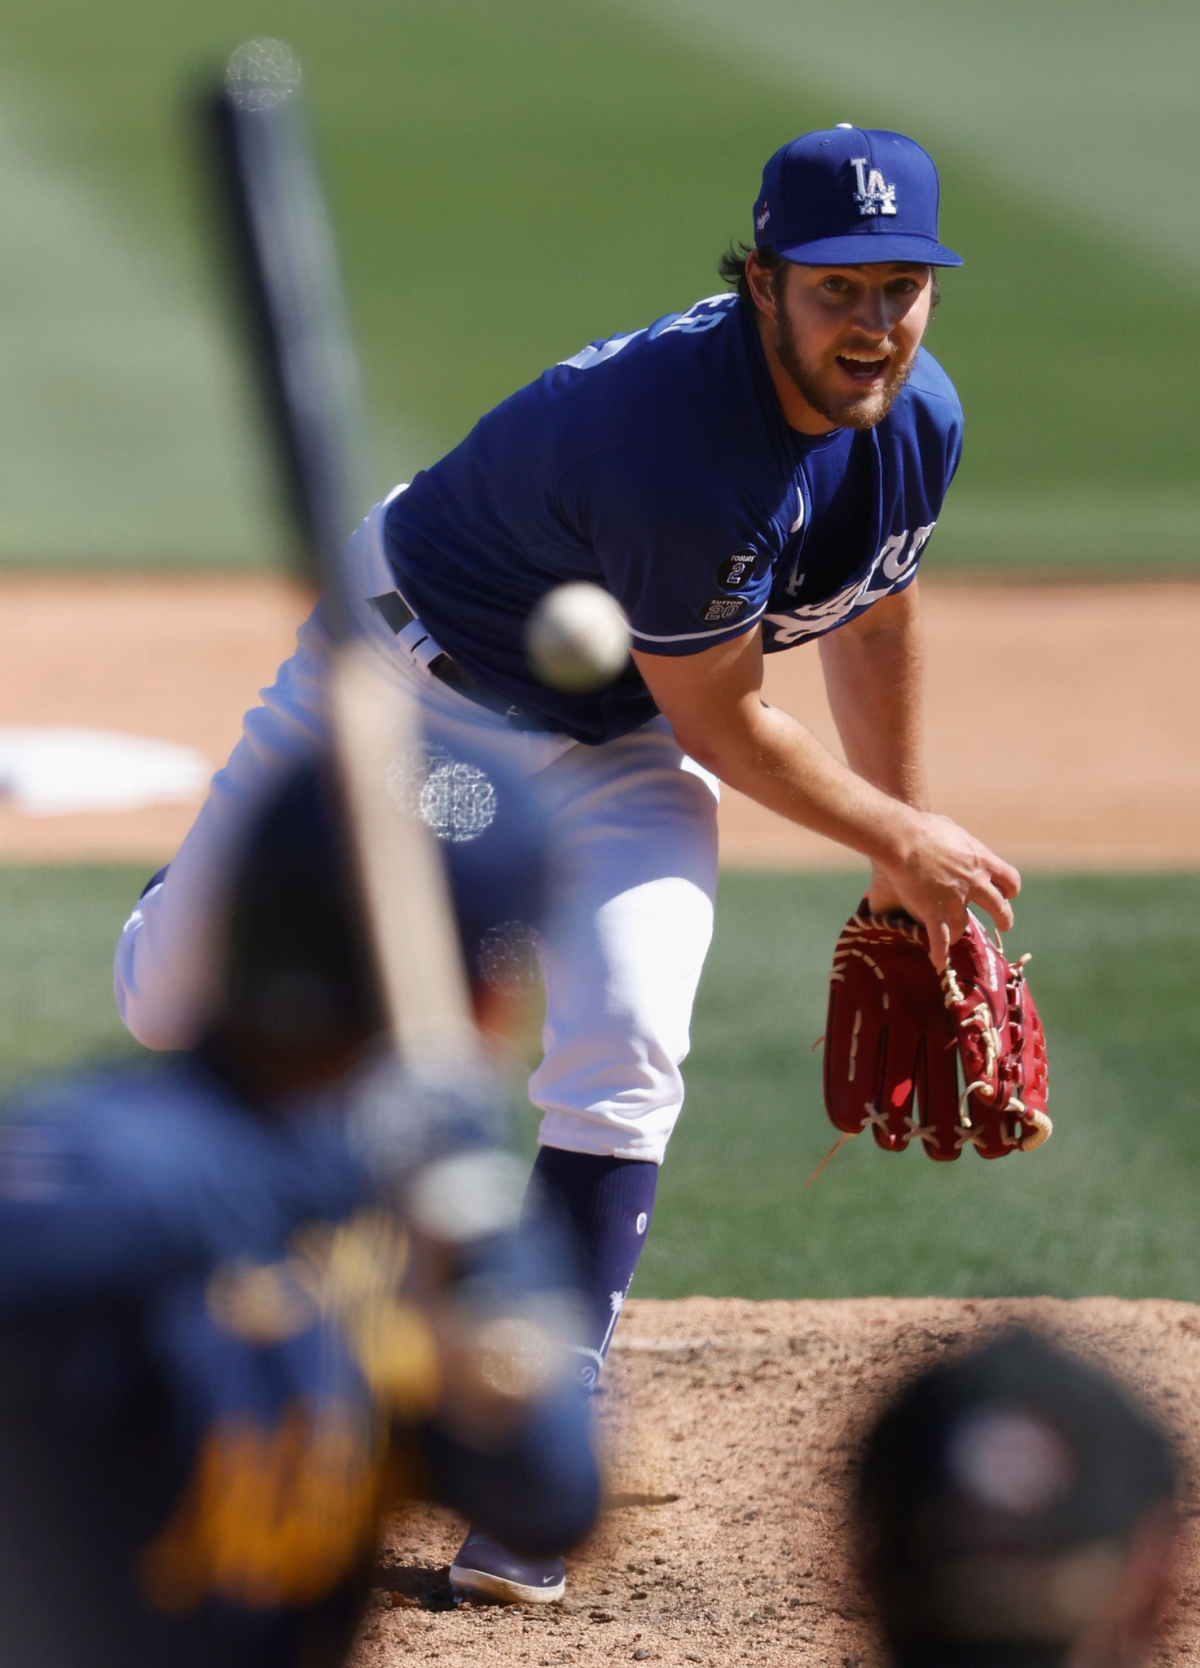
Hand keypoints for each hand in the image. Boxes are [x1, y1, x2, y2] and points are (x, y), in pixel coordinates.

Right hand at [869, 812, 1019, 970]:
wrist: (903, 839)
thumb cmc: (924, 827)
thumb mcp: (952, 830)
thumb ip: (959, 842)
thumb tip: (955, 840)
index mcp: (982, 861)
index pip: (1010, 880)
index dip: (1010, 889)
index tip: (1006, 893)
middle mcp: (975, 883)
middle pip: (999, 907)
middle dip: (1003, 918)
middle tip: (1004, 924)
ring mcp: (955, 900)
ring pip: (965, 924)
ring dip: (962, 930)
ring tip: (959, 936)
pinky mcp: (934, 912)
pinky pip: (940, 939)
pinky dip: (939, 953)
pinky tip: (939, 962)